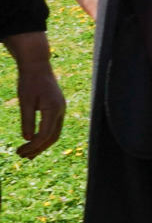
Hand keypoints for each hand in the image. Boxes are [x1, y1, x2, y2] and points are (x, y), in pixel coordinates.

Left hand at [4, 33, 63, 157]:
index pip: (45, 134)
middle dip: (38, 148)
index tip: (20, 152)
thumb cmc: (29, 82)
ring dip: (41, 144)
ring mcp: (60, 109)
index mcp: (53, 109)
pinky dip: (44, 136)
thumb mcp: (25, 101)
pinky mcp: (57, 108)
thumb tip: (27, 139)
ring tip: (27, 154)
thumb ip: (27, 120)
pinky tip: (33, 140)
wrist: (38, 66)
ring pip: (54, 133)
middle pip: (52, 137)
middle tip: (22, 156)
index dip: (33, 146)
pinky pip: (53, 126)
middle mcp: (61, 111)